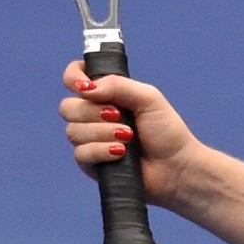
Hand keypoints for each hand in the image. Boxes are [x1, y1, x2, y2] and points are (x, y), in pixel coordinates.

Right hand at [60, 61, 199, 208]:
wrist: (175, 165)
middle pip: (68, 107)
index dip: (73, 77)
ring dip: (102, 132)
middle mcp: (94, 115)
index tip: (85, 86)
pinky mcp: (91, 163)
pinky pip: (81, 153)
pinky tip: (120, 153)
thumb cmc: (166, 130)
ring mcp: (90, 139)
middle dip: (93, 112)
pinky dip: (101, 151)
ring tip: (128, 137)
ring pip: (73, 131)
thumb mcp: (148, 98)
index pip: (75, 78)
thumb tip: (84, 87)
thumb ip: (118, 85)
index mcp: (107, 94)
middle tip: (119, 115)